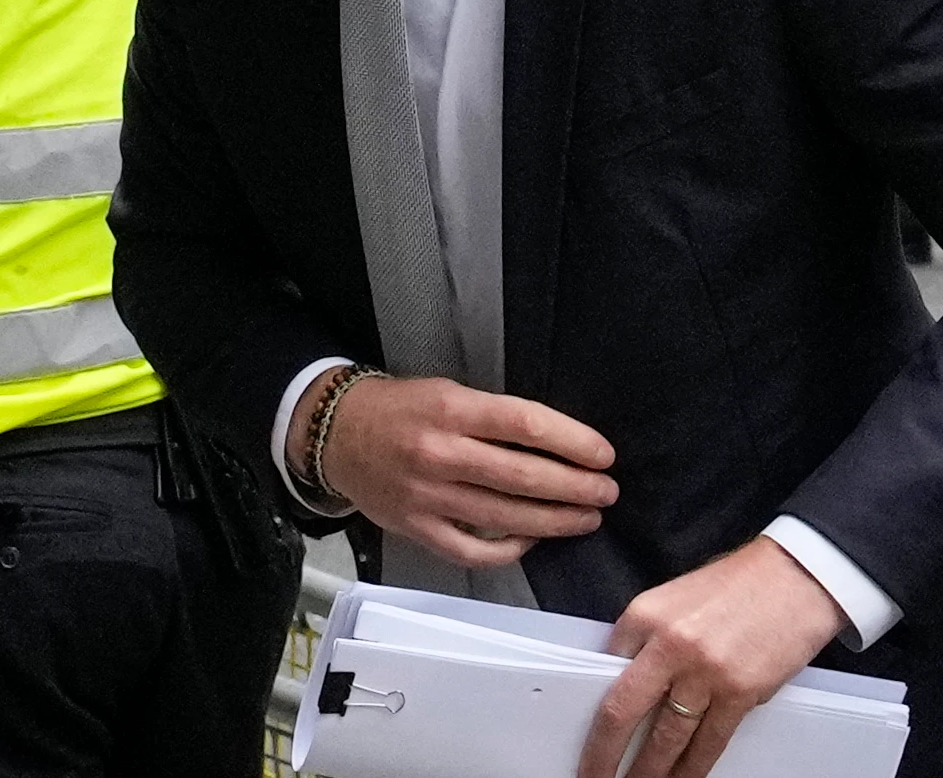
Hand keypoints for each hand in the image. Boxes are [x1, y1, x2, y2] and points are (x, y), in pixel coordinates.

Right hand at [299, 370, 617, 566]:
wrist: (336, 435)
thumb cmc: (402, 409)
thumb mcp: (448, 393)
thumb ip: (493, 417)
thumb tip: (555, 444)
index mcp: (451, 409)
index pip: (524, 424)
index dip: (571, 441)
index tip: (603, 455)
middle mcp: (440, 454)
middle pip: (521, 476)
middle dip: (574, 487)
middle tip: (606, 492)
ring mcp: (427, 497)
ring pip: (504, 518)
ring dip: (554, 521)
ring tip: (585, 518)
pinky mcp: (416, 529)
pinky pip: (472, 550)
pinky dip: (507, 550)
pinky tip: (532, 540)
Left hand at [579, 538, 848, 777]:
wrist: (798, 576)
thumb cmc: (740, 584)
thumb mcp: (677, 598)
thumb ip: (650, 637)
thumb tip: (632, 681)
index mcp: (645, 615)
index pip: (604, 669)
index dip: (594, 704)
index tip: (587, 731)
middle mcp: (668, 645)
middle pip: (622, 713)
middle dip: (603, 755)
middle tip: (591, 777)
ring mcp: (704, 672)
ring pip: (665, 738)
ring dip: (648, 772)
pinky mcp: (739, 693)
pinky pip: (708, 743)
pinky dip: (691, 769)